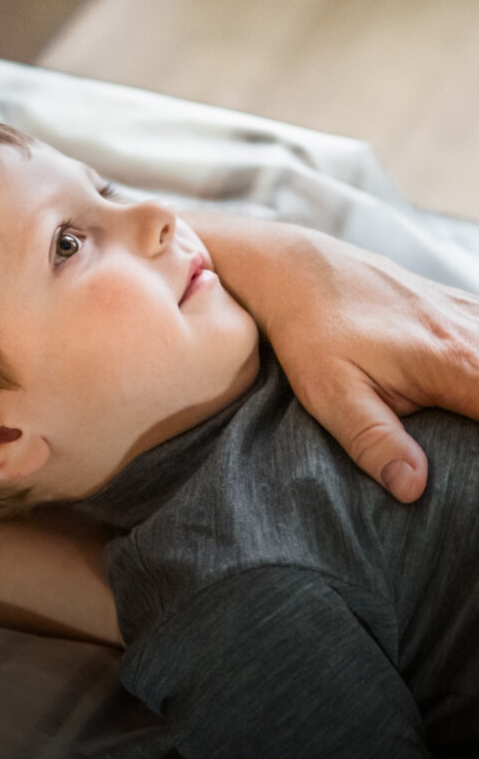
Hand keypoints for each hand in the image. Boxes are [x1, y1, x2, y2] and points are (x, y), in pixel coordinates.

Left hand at [187, 214, 478, 502]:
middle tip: (461, 441)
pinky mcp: (458, 305)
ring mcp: (468, 312)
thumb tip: (413, 489)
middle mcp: (471, 333)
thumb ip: (375, 441)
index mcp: (450, 362)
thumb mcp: (331, 394)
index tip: (471, 468)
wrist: (297, 268)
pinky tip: (463, 385)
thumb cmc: (311, 332)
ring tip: (458, 421)